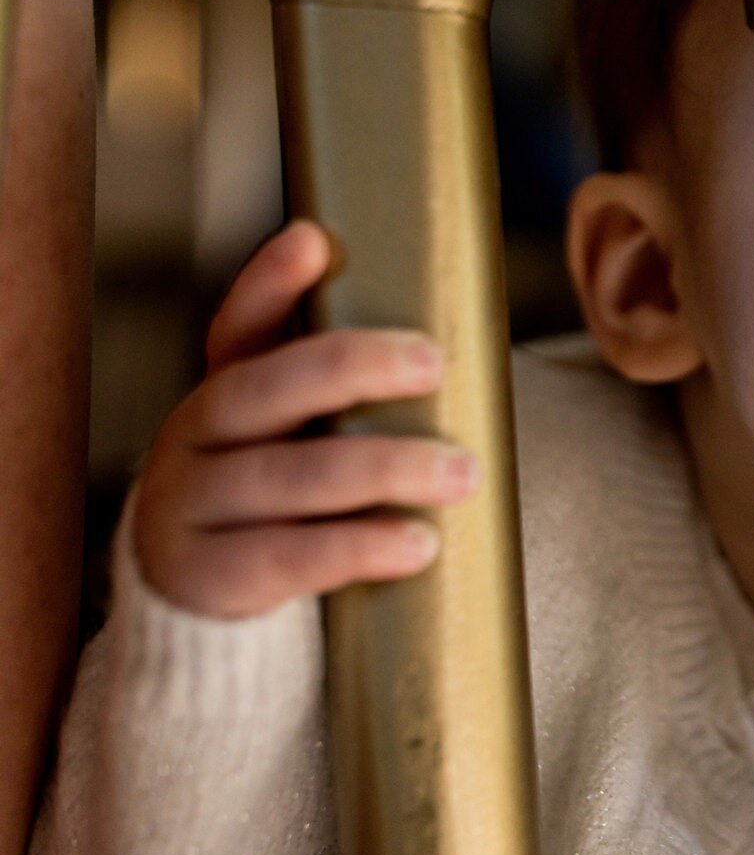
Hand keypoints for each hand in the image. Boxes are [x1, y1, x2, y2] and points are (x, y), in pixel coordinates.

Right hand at [133, 220, 478, 617]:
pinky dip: (359, 547)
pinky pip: (288, 557)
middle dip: (350, 367)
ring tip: (461, 472)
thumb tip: (452, 361)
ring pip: (289, 476)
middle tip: (433, 363)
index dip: (268, 283)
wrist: (202, 615)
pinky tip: (416, 542)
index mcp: (226, 397)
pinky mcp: (207, 578)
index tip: (312, 240)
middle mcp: (195, 440)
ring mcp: (191, 508)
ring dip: (384, 467)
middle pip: (264, 389)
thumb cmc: (280, 512)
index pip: (239, 329)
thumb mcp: (297, 445)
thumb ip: (345, 404)